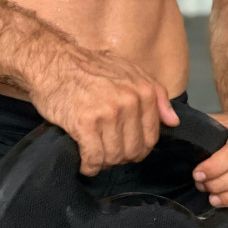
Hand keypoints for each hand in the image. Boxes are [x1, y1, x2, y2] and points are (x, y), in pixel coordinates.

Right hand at [28, 44, 178, 175]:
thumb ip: (156, 94)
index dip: (137, 147)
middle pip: (133, 151)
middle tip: (105, 148)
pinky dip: (89, 166)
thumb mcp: (129, 71)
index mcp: (144, 91)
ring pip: (113, 157)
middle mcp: (129, 102)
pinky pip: (94, 159)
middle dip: (120, 156)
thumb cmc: (89, 68)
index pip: (151, 137)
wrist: (54, 62)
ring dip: (103, 161)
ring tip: (93, 151)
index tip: (123, 144)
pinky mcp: (85, 124)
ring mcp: (108, 113)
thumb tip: (173, 121)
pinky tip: (84, 161)